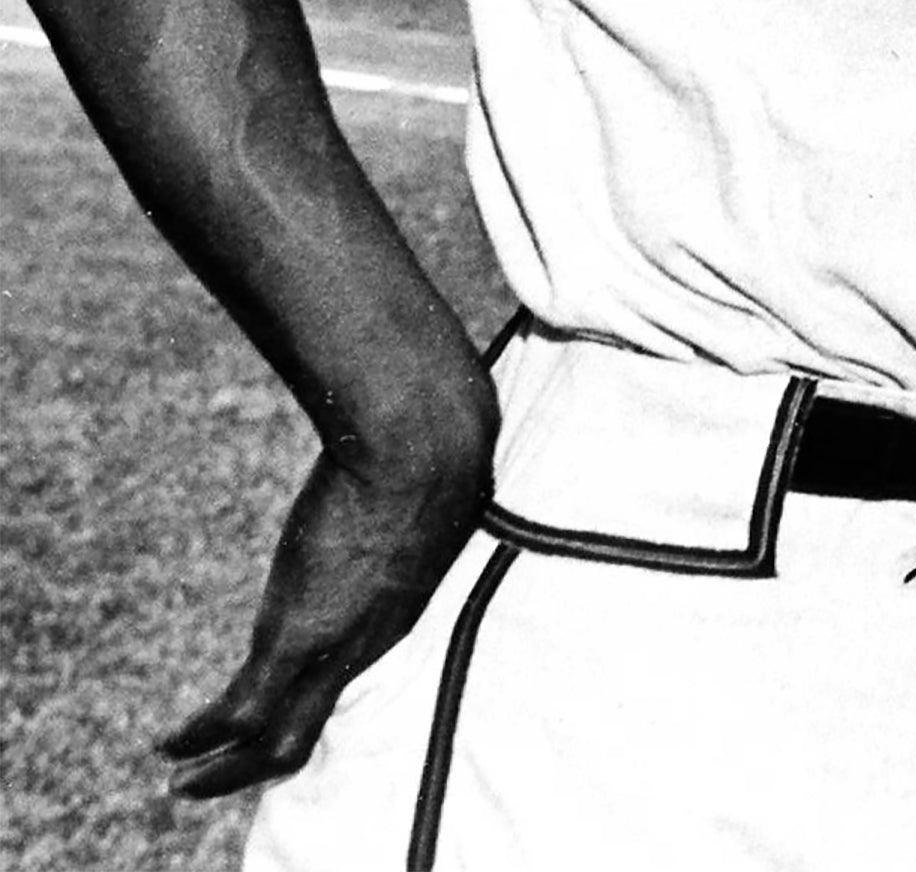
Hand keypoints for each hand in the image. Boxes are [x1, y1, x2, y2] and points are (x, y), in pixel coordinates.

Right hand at [160, 391, 493, 798]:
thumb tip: (403, 461)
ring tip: (184, 782)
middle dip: (265, 761)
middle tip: (225, 775)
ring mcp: (334, 644)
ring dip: (226, 770)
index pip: (351, 677)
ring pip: (276, 740)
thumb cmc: (435, 446)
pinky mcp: (300, 633)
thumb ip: (406, 496)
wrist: (427, 440)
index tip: (287, 708)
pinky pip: (244, 711)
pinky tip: (172, 746)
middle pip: (313, 730)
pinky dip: (203, 739)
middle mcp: (368, 643)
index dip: (315, 700)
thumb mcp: (422, 490)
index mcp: (397, 611)